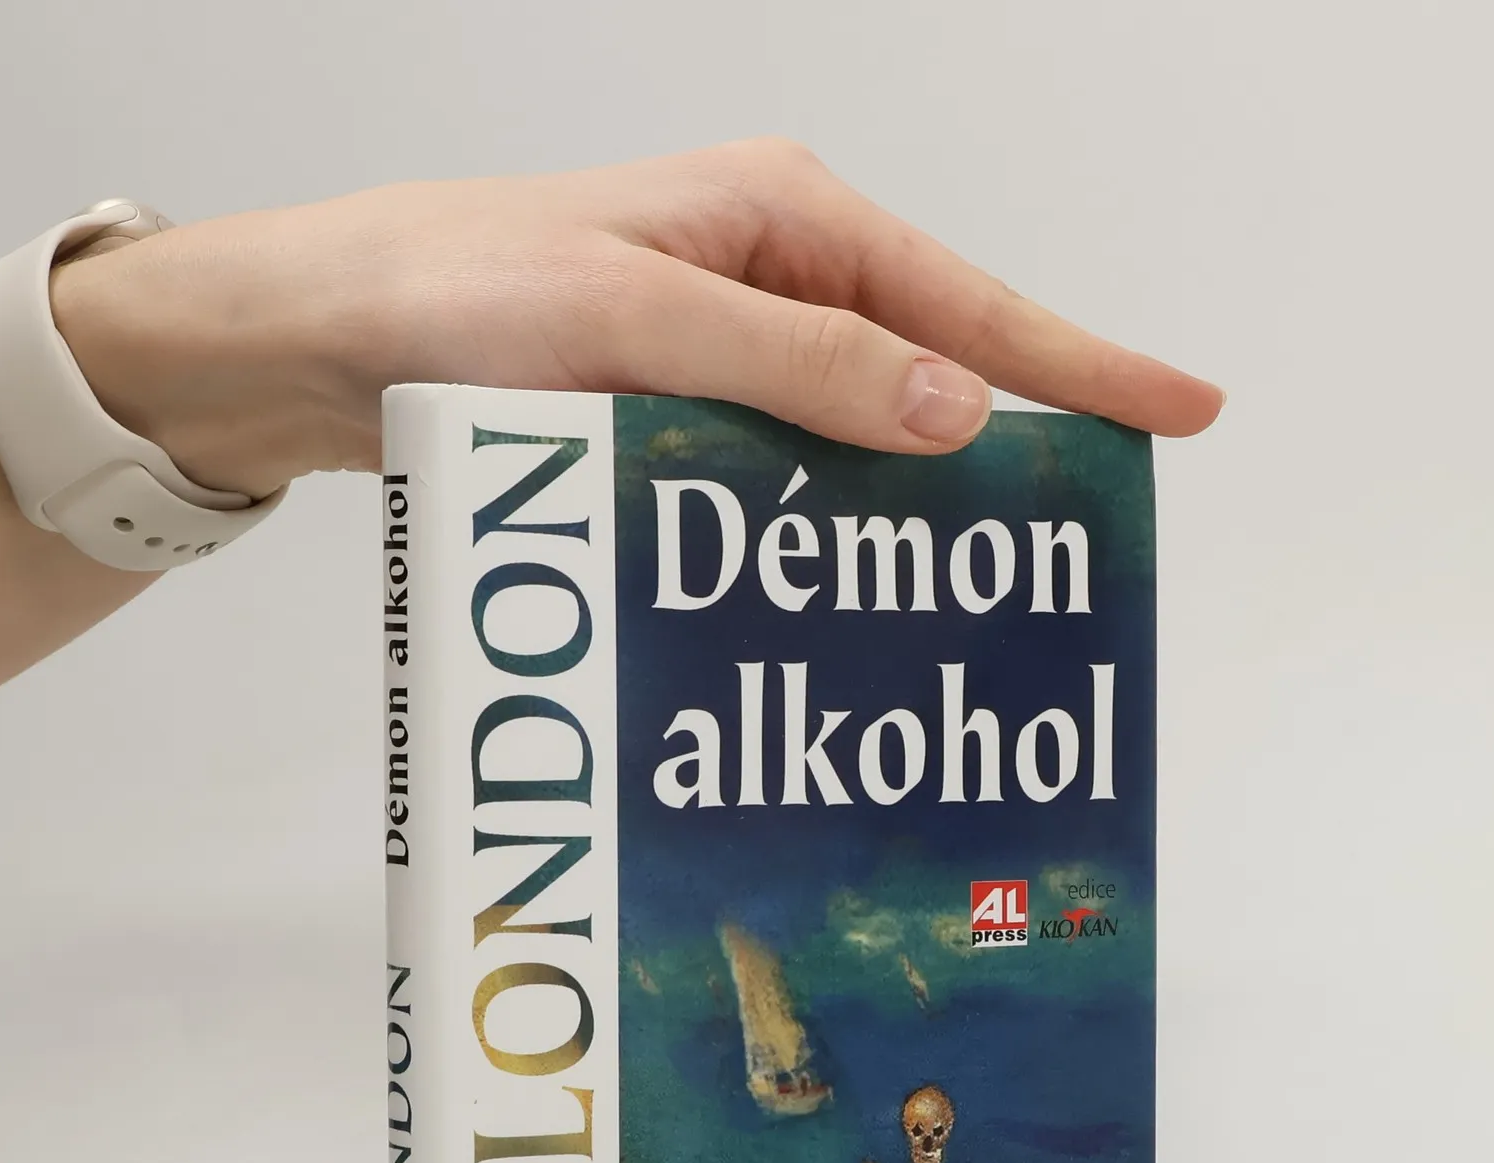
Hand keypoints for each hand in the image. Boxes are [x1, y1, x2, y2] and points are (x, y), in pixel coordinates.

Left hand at [50, 139, 1222, 501]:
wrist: (309, 340)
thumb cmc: (449, 292)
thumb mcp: (631, 316)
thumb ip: (794, 363)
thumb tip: (957, 411)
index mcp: (778, 219)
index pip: (964, 299)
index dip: (1080, 364)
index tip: (1183, 414)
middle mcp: (756, 280)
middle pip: (919, 377)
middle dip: (993, 463)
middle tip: (1066, 561)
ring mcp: (706, 355)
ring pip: (837, 448)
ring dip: (882, 523)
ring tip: (947, 612)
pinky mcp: (652, 421)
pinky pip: (758, 484)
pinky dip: (791, 542)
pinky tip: (814, 607)